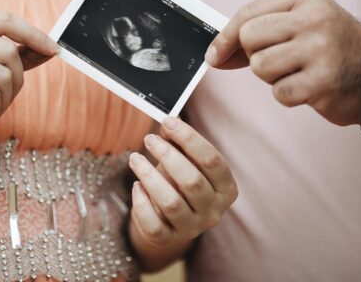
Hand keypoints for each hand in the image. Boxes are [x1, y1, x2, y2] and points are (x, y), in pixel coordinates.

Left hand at [129, 117, 237, 250]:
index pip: (212, 160)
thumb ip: (178, 141)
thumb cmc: (179, 180)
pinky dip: (141, 203)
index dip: (189, 138)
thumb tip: (169, 120)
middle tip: (148, 139)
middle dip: (167, 155)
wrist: (169, 218)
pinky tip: (136, 186)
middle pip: (192, 181)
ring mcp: (192, 228)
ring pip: (171, 203)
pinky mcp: (169, 239)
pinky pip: (153, 224)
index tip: (168, 121)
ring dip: (149, 176)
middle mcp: (214, 211)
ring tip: (134, 158)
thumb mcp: (184, 159)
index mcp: (226, 188)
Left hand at [205, 0, 360, 125]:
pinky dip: (287, 95)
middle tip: (281, 60)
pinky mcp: (323, 82)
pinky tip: (308, 87)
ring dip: (272, 77)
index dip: (225, 37)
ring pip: (260, 66)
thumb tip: (215, 55)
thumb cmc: (331, 48)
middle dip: (256, 55)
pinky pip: (278, 92)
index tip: (215, 55)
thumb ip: (259, 33)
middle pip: (249, 37)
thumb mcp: (301, 24)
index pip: (248, 13)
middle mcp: (314, 19)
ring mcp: (320, 50)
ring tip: (297, 72)